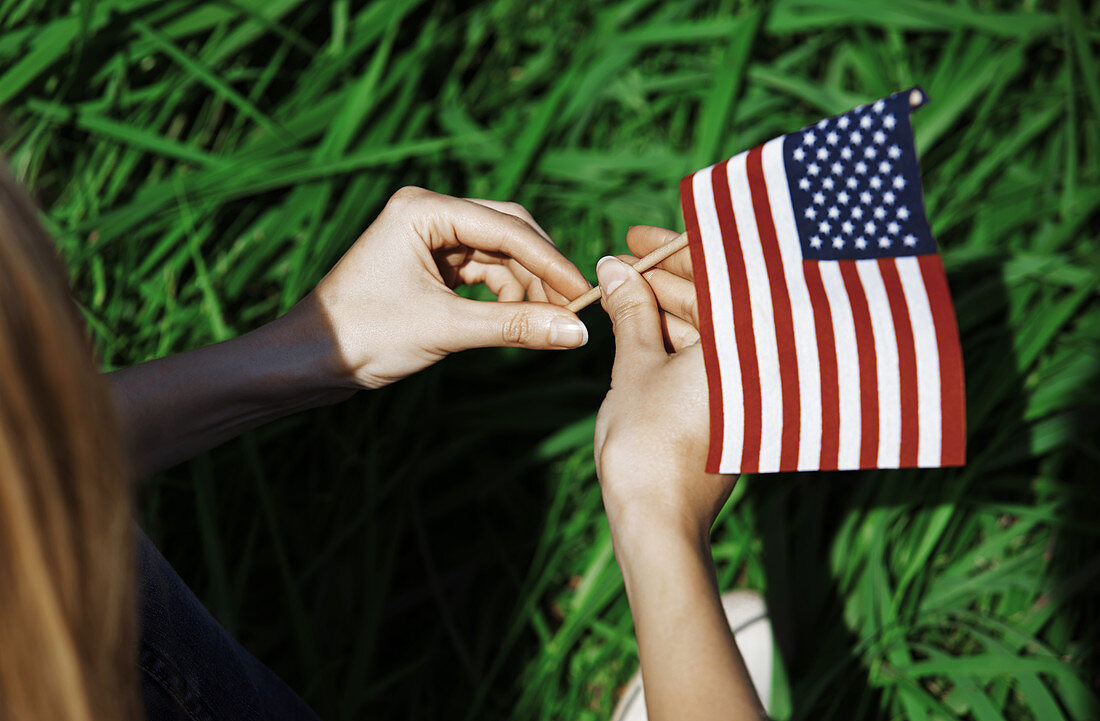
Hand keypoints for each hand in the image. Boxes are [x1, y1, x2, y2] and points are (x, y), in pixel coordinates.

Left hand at [292, 187, 591, 388]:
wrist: (307, 361)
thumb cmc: (364, 335)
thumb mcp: (446, 329)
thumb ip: (516, 326)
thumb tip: (577, 333)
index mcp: (424, 209)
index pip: (508, 228)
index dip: (551, 263)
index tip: (585, 294)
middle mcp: (427, 212)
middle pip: (508, 232)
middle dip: (541, 272)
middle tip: (572, 310)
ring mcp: (427, 237)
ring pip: (498, 255)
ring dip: (524, 287)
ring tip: (545, 324)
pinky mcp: (427, 264)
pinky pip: (480, 272)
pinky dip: (502, 296)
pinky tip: (515, 320)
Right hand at [593, 226, 733, 539]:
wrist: (660, 520)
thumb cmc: (650, 443)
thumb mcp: (634, 366)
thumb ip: (630, 312)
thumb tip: (614, 270)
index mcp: (746, 342)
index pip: (716, 272)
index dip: (671, 248)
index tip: (633, 237)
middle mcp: (759, 361)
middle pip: (715, 297)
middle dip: (663, 277)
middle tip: (619, 262)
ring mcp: (749, 387)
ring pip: (709, 328)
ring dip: (666, 308)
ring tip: (620, 293)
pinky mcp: (737, 408)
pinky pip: (711, 357)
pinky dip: (678, 340)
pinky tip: (640, 327)